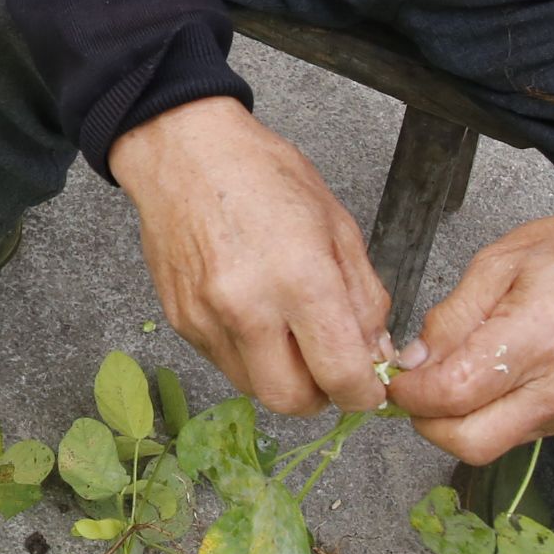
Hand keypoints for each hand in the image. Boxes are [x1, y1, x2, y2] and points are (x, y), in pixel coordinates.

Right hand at [108, 96, 401, 417]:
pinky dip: (248, 354)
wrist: (183, 152)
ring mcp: (207, 319)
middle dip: (319, 395)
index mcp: (299, 278)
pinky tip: (253, 314)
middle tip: (329, 366)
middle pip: (291, 401)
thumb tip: (374, 353)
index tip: (369, 387)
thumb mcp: (338, 226)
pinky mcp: (180, 321)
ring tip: (289, 333)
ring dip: (281, 376)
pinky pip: (223, 362)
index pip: (340, 375)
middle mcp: (248, 307)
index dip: (364, 393)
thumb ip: (364, 298)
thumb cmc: (263, 175)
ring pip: (254, 388)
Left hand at [389, 207, 553, 462]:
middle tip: (417, 388)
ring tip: (454, 377)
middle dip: (428, 422)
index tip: (399, 376)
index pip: (453, 394)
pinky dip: (489, 416)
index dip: (412, 392)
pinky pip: (517, 434)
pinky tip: (489, 380)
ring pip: (492, 445)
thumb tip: (415, 361)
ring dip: (458, 422)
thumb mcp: (499, 262)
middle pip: (469, 443)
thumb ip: (452, 318)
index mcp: (536, 337)